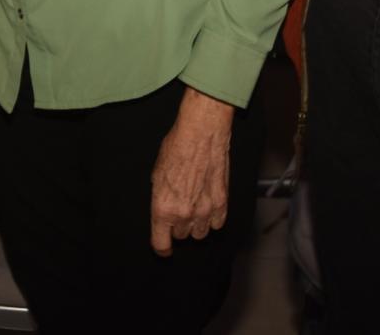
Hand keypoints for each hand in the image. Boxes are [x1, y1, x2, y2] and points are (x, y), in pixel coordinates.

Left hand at [149, 86, 234, 254]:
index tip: (164, 246)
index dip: (162, 247)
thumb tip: (164, 207)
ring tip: (195, 207)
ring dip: (197, 224)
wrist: (201, 133)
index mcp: (162, 208)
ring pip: (200, 233)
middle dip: (179, 226)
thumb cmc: (176, 147)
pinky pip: (218, 224)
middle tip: (180, 209)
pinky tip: (209, 204)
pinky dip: (213, 218)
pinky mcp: (222, 203)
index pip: (161, 244)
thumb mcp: (157, 173)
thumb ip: (160, 196)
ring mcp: (204, 211)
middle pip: (181, 236)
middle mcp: (183, 214)